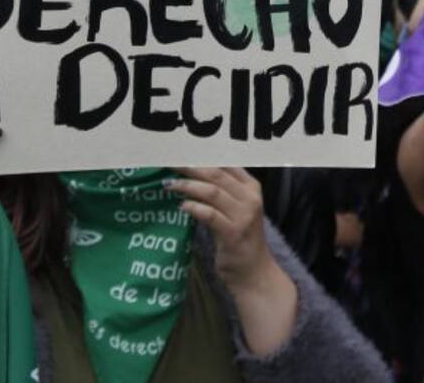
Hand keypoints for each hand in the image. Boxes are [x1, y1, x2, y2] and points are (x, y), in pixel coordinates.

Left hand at [168, 167, 280, 292]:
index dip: (202, 156)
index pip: (226, 163)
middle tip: (170, 163)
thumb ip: (221, 191)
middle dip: (190, 167)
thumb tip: (191, 172)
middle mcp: (250, 198)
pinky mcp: (233, 233)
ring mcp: (244, 215)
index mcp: (252, 187)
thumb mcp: (237, 208)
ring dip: (187, 186)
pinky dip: (193, 207)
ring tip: (169, 185)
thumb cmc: (240, 238)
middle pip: (216, 173)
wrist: (254, 271)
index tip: (181, 152)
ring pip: (212, 191)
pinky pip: (209, 214)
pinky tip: (181, 206)